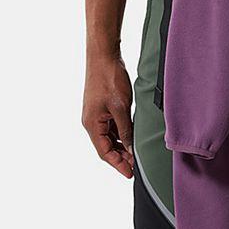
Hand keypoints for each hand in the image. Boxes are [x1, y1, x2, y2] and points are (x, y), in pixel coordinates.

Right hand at [82, 55, 134, 177]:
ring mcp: (96, 114)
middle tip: (137, 165)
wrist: (103, 55)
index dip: (118, 164)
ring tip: (137, 152)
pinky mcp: (102, 106)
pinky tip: (133, 134)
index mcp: (91, 124)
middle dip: (121, 156)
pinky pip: (111, 125)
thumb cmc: (109, 78)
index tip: (131, 173)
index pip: (104, 152)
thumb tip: (131, 148)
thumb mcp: (121, 107)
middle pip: (106, 146)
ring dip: (122, 145)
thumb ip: (126, 129)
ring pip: (109, 136)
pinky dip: (121, 132)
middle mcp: (91, 121)